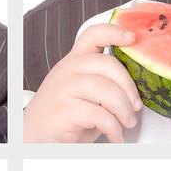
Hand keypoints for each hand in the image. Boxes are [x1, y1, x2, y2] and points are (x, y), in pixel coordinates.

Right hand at [24, 23, 142, 143]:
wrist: (35, 137)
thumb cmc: (66, 118)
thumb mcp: (86, 95)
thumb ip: (105, 84)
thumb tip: (135, 89)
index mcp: (74, 62)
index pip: (93, 35)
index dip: (115, 32)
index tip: (133, 37)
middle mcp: (67, 70)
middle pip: (109, 65)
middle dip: (130, 88)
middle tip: (135, 107)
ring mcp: (63, 88)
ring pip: (107, 91)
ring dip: (124, 110)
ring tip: (127, 123)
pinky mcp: (63, 109)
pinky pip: (100, 115)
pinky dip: (114, 129)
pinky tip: (115, 136)